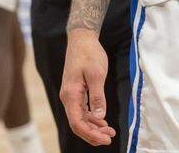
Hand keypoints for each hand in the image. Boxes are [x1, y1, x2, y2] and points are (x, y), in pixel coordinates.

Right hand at [61, 30, 114, 145]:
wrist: (82, 39)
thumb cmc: (89, 53)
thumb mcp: (96, 74)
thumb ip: (97, 97)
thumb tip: (99, 117)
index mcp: (70, 95)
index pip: (77, 123)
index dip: (91, 134)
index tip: (105, 139)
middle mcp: (68, 97)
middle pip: (78, 124)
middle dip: (93, 134)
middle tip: (110, 137)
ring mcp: (71, 95)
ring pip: (80, 118)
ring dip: (94, 127)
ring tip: (109, 131)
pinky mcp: (76, 92)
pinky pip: (82, 111)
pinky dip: (92, 118)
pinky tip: (102, 122)